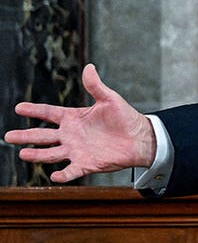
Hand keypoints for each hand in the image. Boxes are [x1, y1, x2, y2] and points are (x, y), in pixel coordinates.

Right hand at [4, 64, 155, 182]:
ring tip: (23, 153)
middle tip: (8, 136)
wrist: (140, 138)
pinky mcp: (87, 164)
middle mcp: (71, 135)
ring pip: (51, 153)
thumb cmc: (125, 117)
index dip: (34, 110)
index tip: (18, 107)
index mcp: (74, 118)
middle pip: (43, 135)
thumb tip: (89, 67)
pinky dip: (63, 174)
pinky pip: (72, 170)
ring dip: (38, 154)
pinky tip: (54, 175)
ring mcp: (76, 150)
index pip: (49, 113)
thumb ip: (96, 86)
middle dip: (25, 135)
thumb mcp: (109, 99)